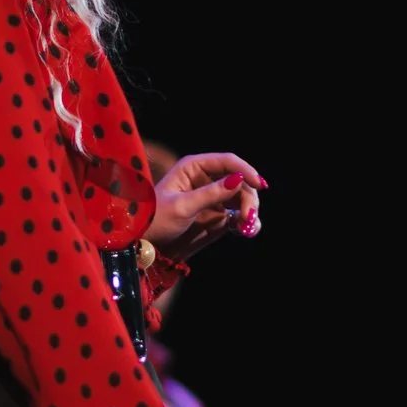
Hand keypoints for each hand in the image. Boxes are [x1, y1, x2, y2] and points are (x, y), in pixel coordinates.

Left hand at [144, 152, 264, 260]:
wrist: (146, 244)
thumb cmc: (155, 219)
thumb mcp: (182, 206)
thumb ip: (211, 193)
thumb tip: (238, 179)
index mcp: (194, 167)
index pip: (228, 161)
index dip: (246, 171)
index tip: (260, 185)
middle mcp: (206, 179)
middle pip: (240, 180)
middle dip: (248, 197)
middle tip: (249, 217)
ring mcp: (214, 198)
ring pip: (243, 198)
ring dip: (250, 211)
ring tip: (247, 227)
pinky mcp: (218, 216)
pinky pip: (239, 215)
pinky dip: (247, 222)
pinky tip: (246, 230)